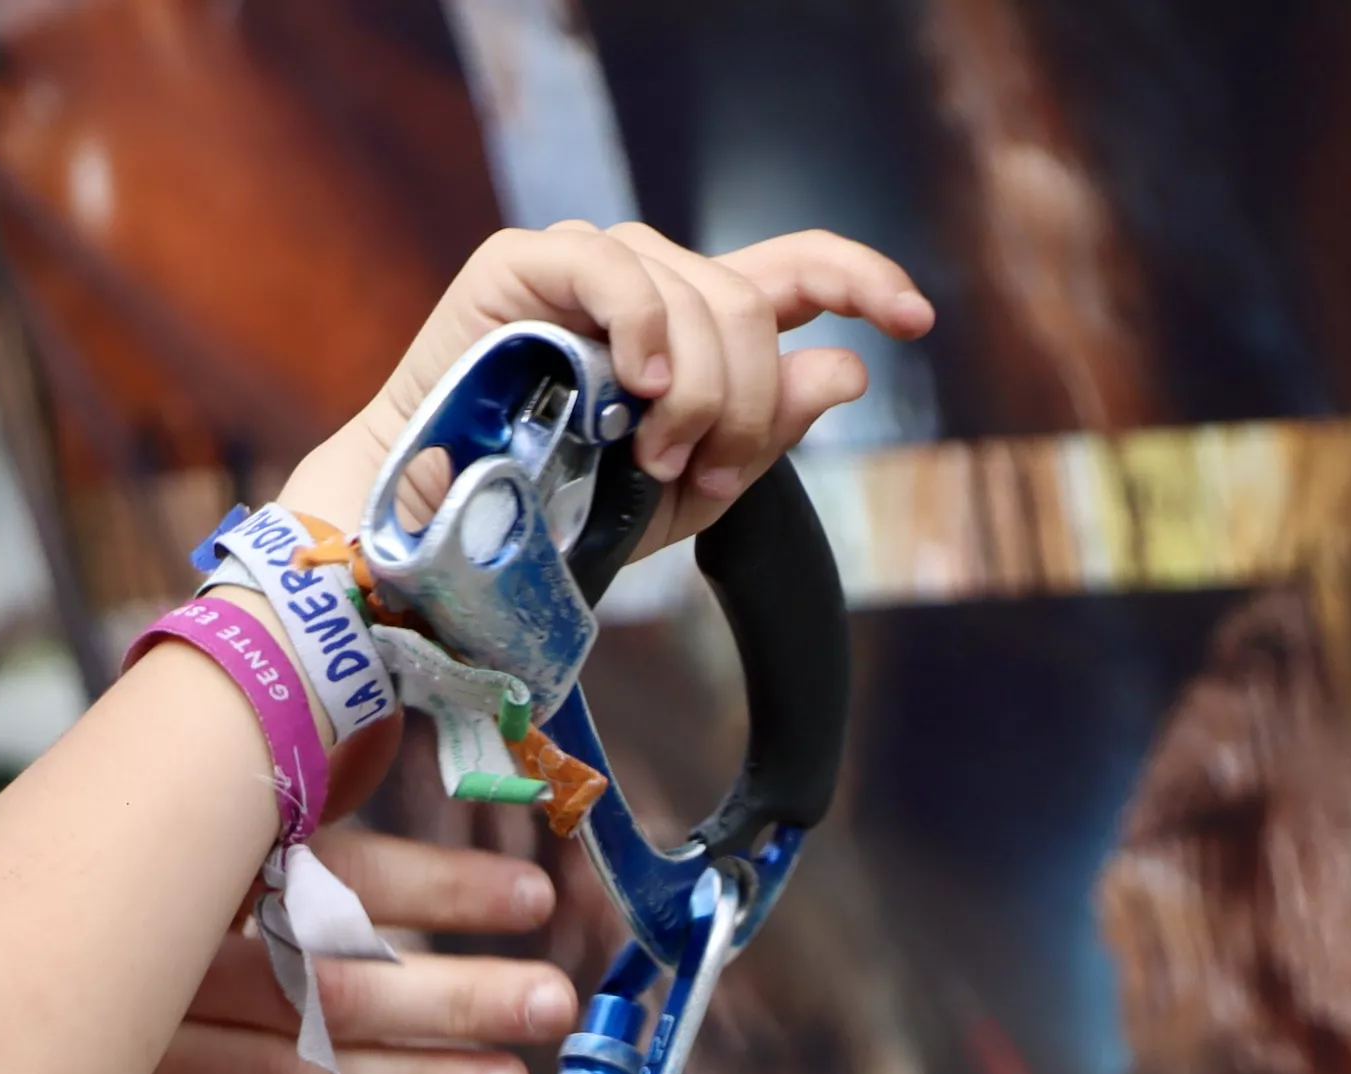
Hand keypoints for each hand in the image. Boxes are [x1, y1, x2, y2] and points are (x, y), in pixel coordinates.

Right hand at [92, 823, 568, 1073]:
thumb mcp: (84, 809)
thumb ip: (213, 795)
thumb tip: (346, 740)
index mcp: (154, 871)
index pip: (316, 870)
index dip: (431, 886)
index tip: (531, 894)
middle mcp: (146, 969)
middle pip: (323, 987)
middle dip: (450, 999)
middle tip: (552, 1006)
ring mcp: (121, 1061)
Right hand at [285, 223, 932, 551]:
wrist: (437, 533)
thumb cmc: (552, 516)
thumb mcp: (685, 495)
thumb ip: (764, 433)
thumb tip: (844, 368)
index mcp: (691, 329)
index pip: (796, 270)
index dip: (863, 280)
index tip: (913, 320)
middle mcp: (649, 285)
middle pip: (751, 303)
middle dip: (747, 399)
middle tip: (702, 473)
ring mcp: (590, 266)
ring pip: (698, 293)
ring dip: (697, 389)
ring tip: (654, 456)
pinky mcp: (527, 262)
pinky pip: (618, 267)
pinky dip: (644, 326)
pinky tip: (641, 385)